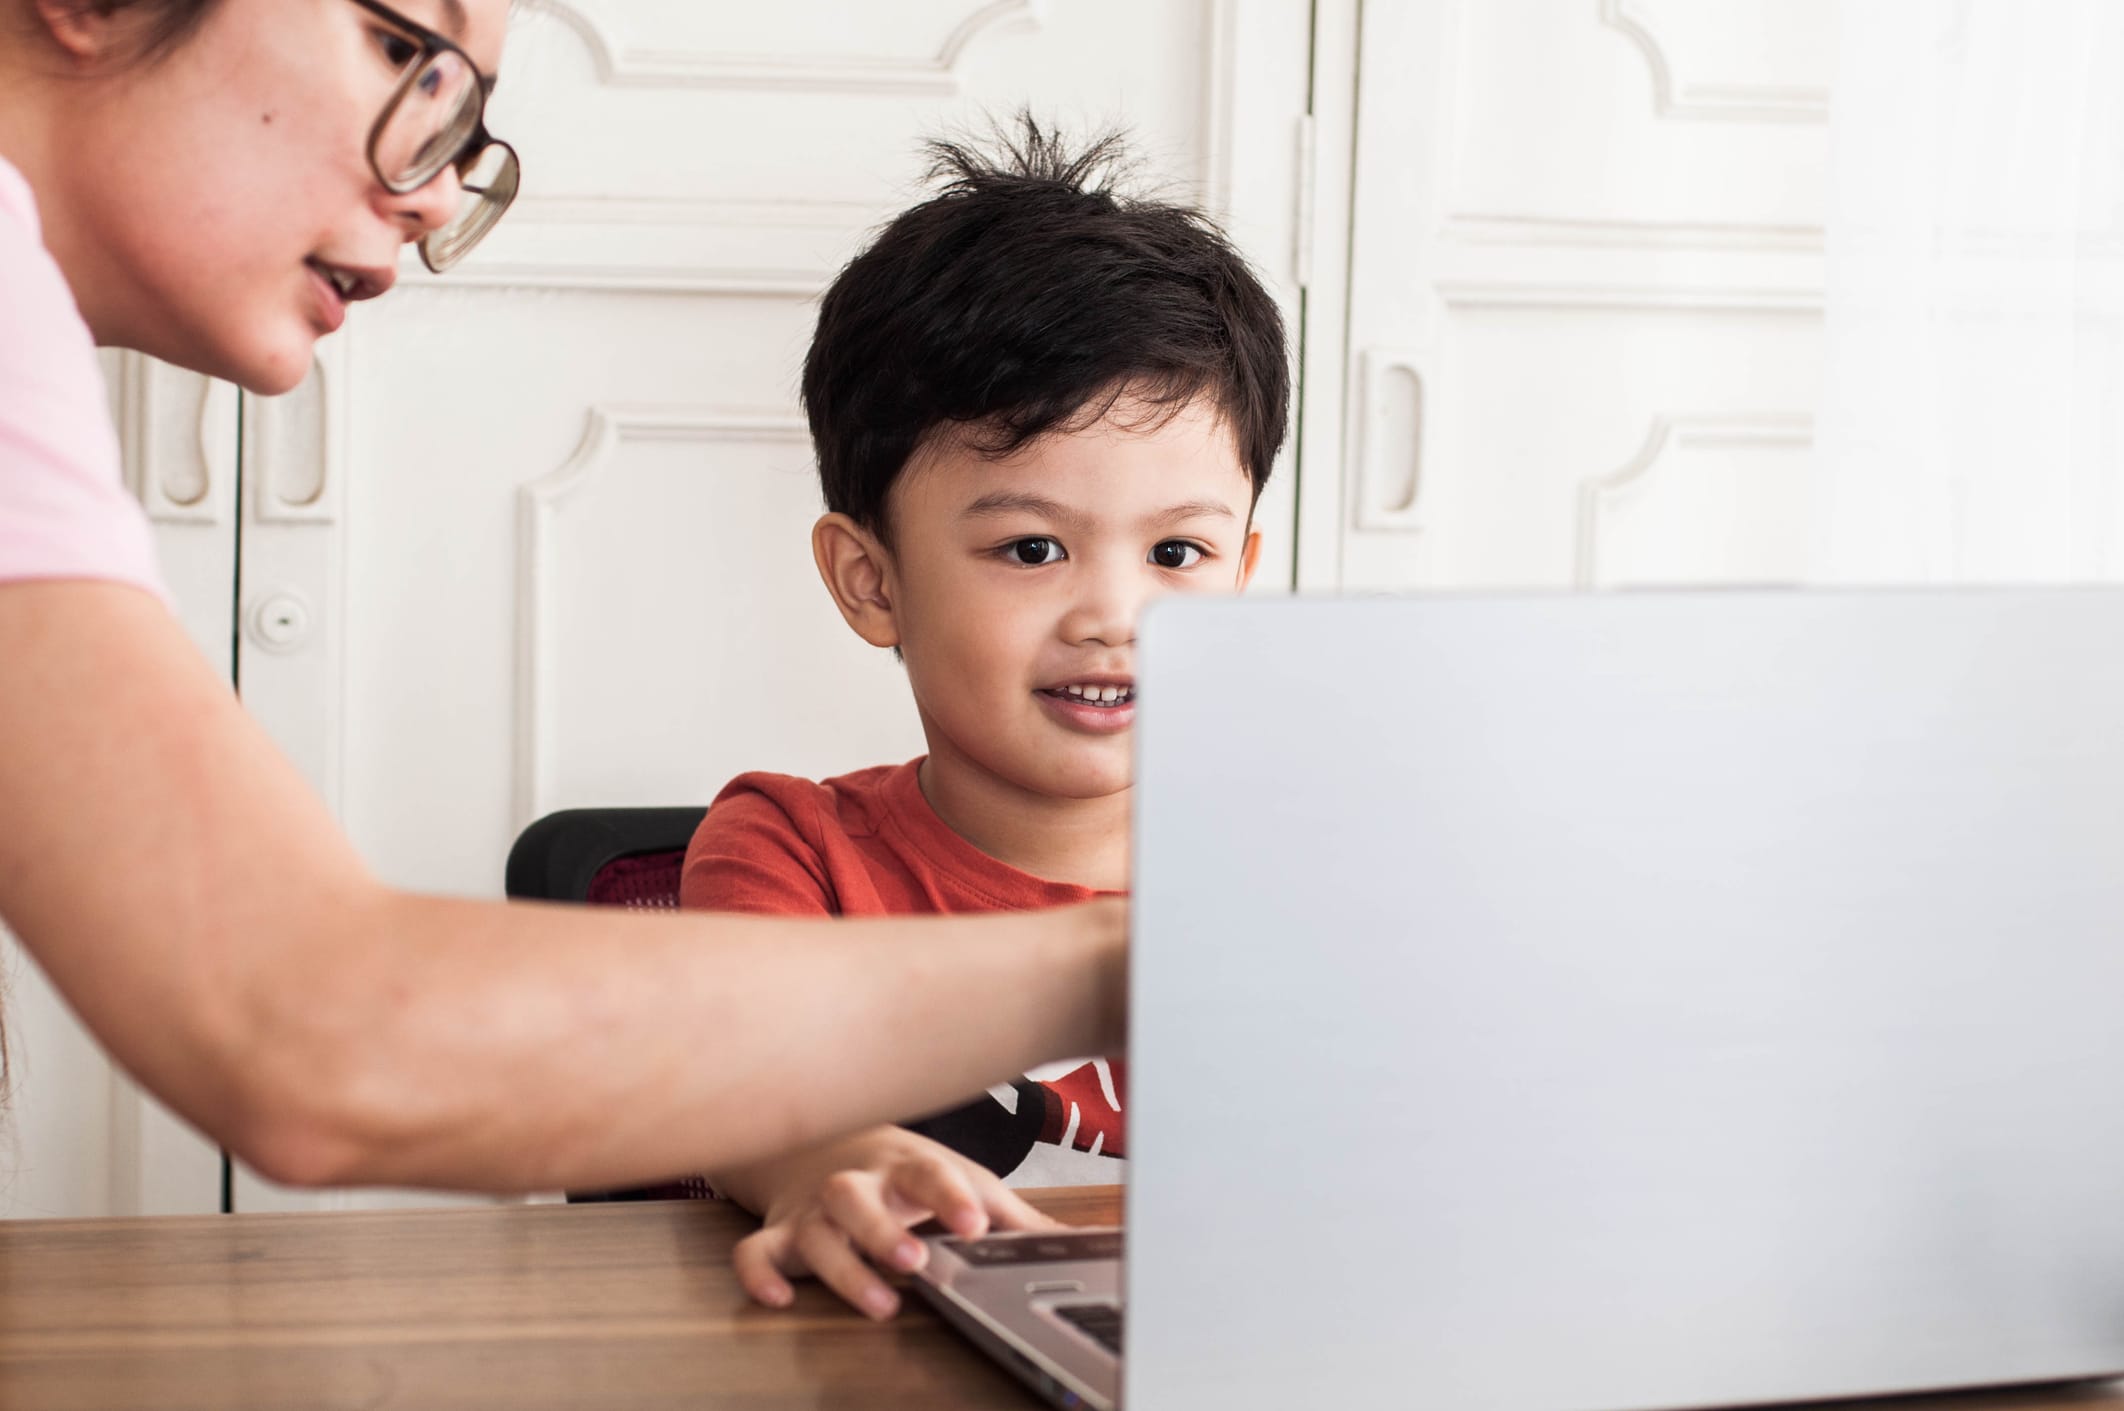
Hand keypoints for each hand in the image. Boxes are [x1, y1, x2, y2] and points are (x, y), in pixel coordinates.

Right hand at [722, 1126, 1057, 1318]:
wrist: (829, 1137)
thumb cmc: (908, 1172)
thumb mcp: (967, 1184)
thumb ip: (1019, 1221)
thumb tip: (1092, 1244)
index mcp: (908, 1167)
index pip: (930, 1173)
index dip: (950, 1197)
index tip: (974, 1223)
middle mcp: (858, 1184)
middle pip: (858, 1197)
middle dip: (884, 1230)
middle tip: (915, 1261)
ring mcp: (814, 1209)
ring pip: (815, 1230)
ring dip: (843, 1265)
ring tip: (881, 1301)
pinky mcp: (782, 1234)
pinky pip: (755, 1250)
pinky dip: (760, 1273)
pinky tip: (777, 1298)